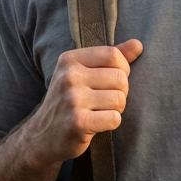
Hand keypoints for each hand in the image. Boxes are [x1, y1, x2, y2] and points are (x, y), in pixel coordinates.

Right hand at [24, 39, 143, 167]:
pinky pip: (114, 118)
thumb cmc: (68, 102)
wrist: (42, 136)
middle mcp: (69, 77)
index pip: (113, 55)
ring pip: (119, 99)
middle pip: (120, 78)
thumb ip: (110, 58)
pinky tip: (97, 124)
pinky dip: (112, 123)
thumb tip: (138, 44)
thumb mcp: (82, 74)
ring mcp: (72, 100)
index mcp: (69, 60)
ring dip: (116, 109)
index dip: (122, 69)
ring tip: (100, 112)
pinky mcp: (78, 122)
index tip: (112, 81)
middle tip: (106, 101)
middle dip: (121, 92)